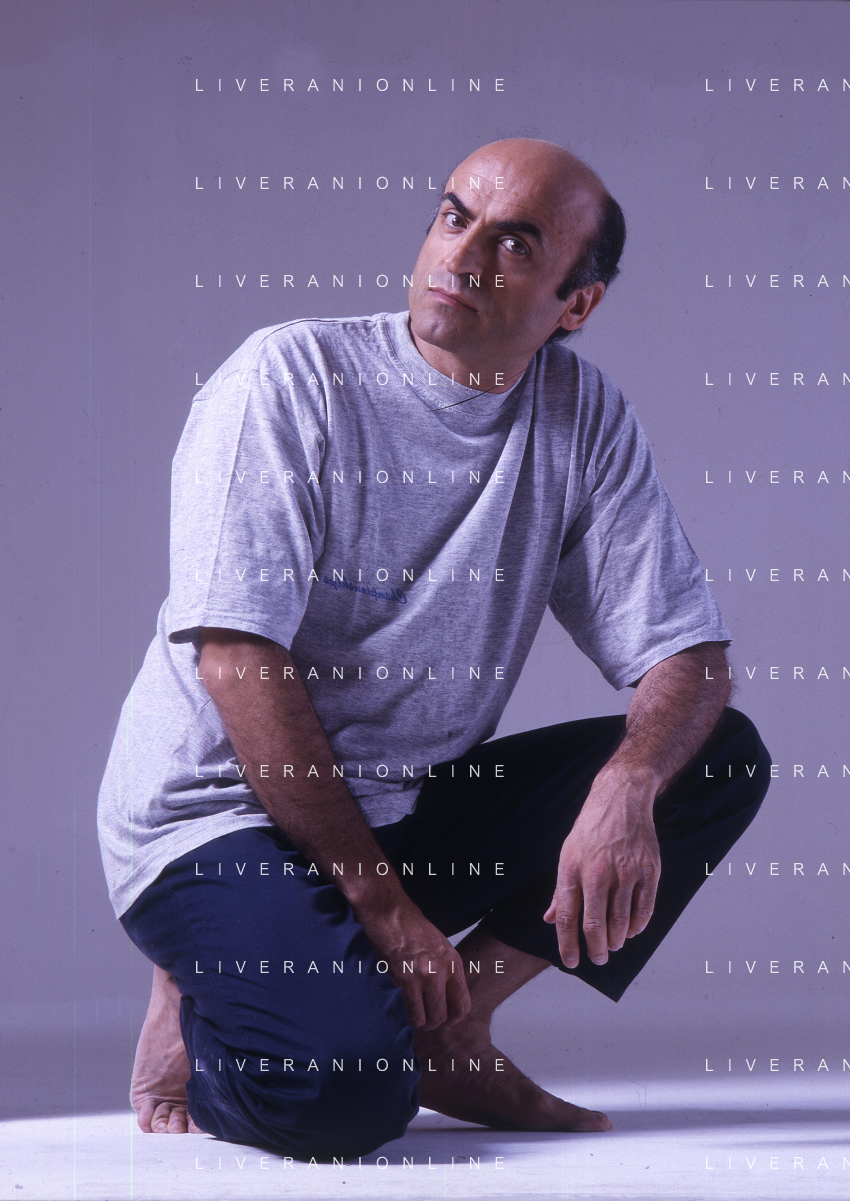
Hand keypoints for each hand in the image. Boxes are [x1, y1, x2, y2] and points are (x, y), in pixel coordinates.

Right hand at [356, 898, 470, 1030]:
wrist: (389, 913)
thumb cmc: (411, 926)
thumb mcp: (438, 945)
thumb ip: (444, 969)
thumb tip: (445, 994)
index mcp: (453, 962)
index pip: (463, 1004)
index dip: (454, 1018)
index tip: (445, 1019)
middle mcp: (442, 971)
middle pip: (445, 1016)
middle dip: (435, 1022)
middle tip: (426, 1019)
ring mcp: (424, 977)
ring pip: (429, 1018)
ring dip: (422, 1022)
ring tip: (416, 1017)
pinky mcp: (404, 980)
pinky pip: (412, 1012)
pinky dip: (409, 1017)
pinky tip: (404, 1010)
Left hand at [543, 768, 660, 968]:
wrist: (622, 798)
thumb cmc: (591, 829)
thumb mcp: (567, 854)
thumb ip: (561, 890)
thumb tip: (550, 919)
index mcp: (573, 868)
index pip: (567, 916)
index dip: (567, 944)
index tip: (571, 962)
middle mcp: (598, 872)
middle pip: (595, 925)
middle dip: (596, 949)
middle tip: (598, 957)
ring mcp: (626, 872)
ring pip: (621, 923)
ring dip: (617, 940)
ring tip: (614, 944)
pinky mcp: (649, 870)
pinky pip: (644, 910)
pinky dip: (638, 927)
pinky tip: (632, 930)